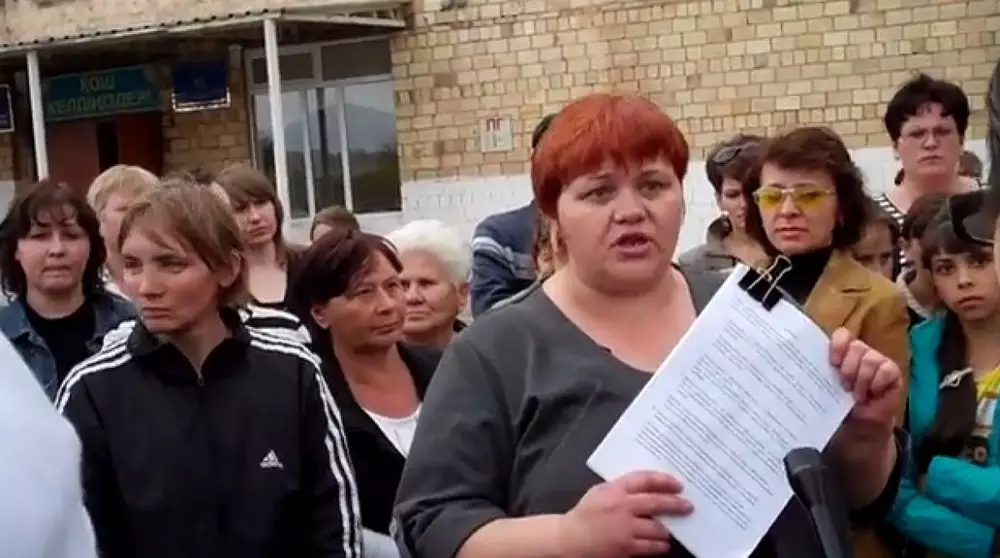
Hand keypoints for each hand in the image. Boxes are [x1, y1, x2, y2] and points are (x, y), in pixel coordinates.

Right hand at [558, 471, 691, 557]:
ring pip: (658, 528)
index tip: (677, 484)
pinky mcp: (626, 548)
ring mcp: (625, 529)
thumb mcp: (600, 492)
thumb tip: (648, 486)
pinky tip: (661, 544)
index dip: (664, 480)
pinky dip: (659, 546)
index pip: (645, 480)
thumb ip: (621, 487)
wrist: (570, 539)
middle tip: (687, 506)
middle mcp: (622, 507)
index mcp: (615, 490)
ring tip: (670, 530)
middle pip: (657, 503)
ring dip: (667, 530)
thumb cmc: (585, 514)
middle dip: (676, 504)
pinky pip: (651, 547)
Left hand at [829, 328, 902, 437]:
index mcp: (842, 352)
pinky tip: (872, 393)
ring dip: (862, 379)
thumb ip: (819, 376)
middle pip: (856, 346)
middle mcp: (860, 352)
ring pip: (871, 358)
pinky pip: (886, 370)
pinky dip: (877, 382)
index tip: (833, 363)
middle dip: (849, 368)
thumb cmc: (841, 404)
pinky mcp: (892, 371)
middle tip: (845, 386)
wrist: (861, 425)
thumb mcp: (826, 388)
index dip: (838, 345)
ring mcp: (877, 360)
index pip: (842, 335)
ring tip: (857, 395)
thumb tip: (801, 370)